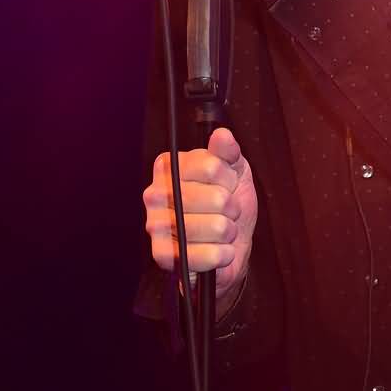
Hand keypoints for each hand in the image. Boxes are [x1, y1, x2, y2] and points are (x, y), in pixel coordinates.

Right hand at [143, 127, 257, 302]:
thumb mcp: (234, 171)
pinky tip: (219, 250)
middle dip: (232, 207)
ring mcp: (156, 225)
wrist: (228, 244)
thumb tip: (222, 134)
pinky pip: (206, 255)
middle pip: (215, 198)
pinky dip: (222, 254)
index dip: (229, 178)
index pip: (211, 167)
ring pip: (215, 226)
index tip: (229, 184)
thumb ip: (227, 152)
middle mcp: (155, 194)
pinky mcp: (162, 255)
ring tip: (223, 230)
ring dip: (229, 231)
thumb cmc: (227, 204)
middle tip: (228, 210)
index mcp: (170, 168)